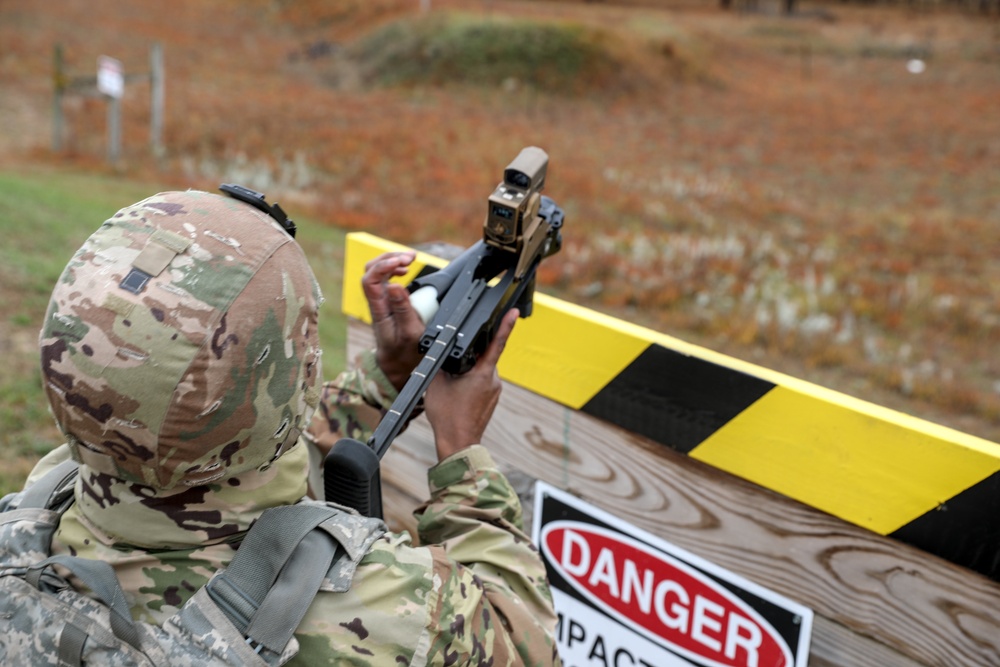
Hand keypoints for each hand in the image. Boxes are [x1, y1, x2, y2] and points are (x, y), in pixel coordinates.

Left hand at [363, 251, 425, 389]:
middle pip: (370, 269)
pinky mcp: (387, 299)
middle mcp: (376, 301)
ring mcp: (380, 299)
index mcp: (379, 309)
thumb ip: (403, 310)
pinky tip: (406, 269)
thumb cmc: (404, 352)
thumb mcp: (409, 333)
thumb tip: (395, 285)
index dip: (383, 267)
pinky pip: (385, 277)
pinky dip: (395, 267)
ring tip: (411, 259)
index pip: (370, 280)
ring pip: (376, 271)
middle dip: (389, 258)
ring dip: (392, 260)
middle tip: (410, 258)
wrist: (397, 363)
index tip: (401, 263)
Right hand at [424, 308, 518, 460]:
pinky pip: (483, 382)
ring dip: (469, 371)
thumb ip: (442, 363)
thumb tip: (442, 350)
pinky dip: (472, 382)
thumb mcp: (436, 383)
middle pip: (485, 356)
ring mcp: (494, 390)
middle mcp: (493, 380)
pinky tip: (459, 393)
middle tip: (453, 369)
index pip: (497, 343)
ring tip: (453, 387)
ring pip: (482, 369)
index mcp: (482, 373)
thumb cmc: (447, 416)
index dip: (506, 325)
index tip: (514, 313)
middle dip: (470, 355)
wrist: (457, 443)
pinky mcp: (492, 398)